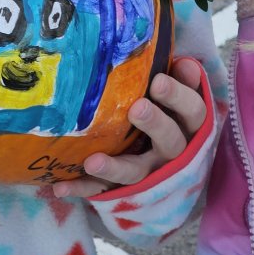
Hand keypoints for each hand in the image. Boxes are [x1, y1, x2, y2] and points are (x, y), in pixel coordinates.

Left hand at [52, 57, 205, 198]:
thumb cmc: (167, 117)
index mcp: (188, 128)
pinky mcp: (124, 189)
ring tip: (92, 161)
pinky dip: (82, 189)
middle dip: (155, 124)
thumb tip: (186, 64)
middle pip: (170, 142)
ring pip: (136, 173)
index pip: (194, 112)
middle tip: (137, 108)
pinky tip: (59, 187)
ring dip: (114, 167)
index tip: (158, 81)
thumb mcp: (177, 100)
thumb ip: (182, 82)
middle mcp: (173, 154)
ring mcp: (149, 175)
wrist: (166, 171)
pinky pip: (103, 190)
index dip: (179, 97)